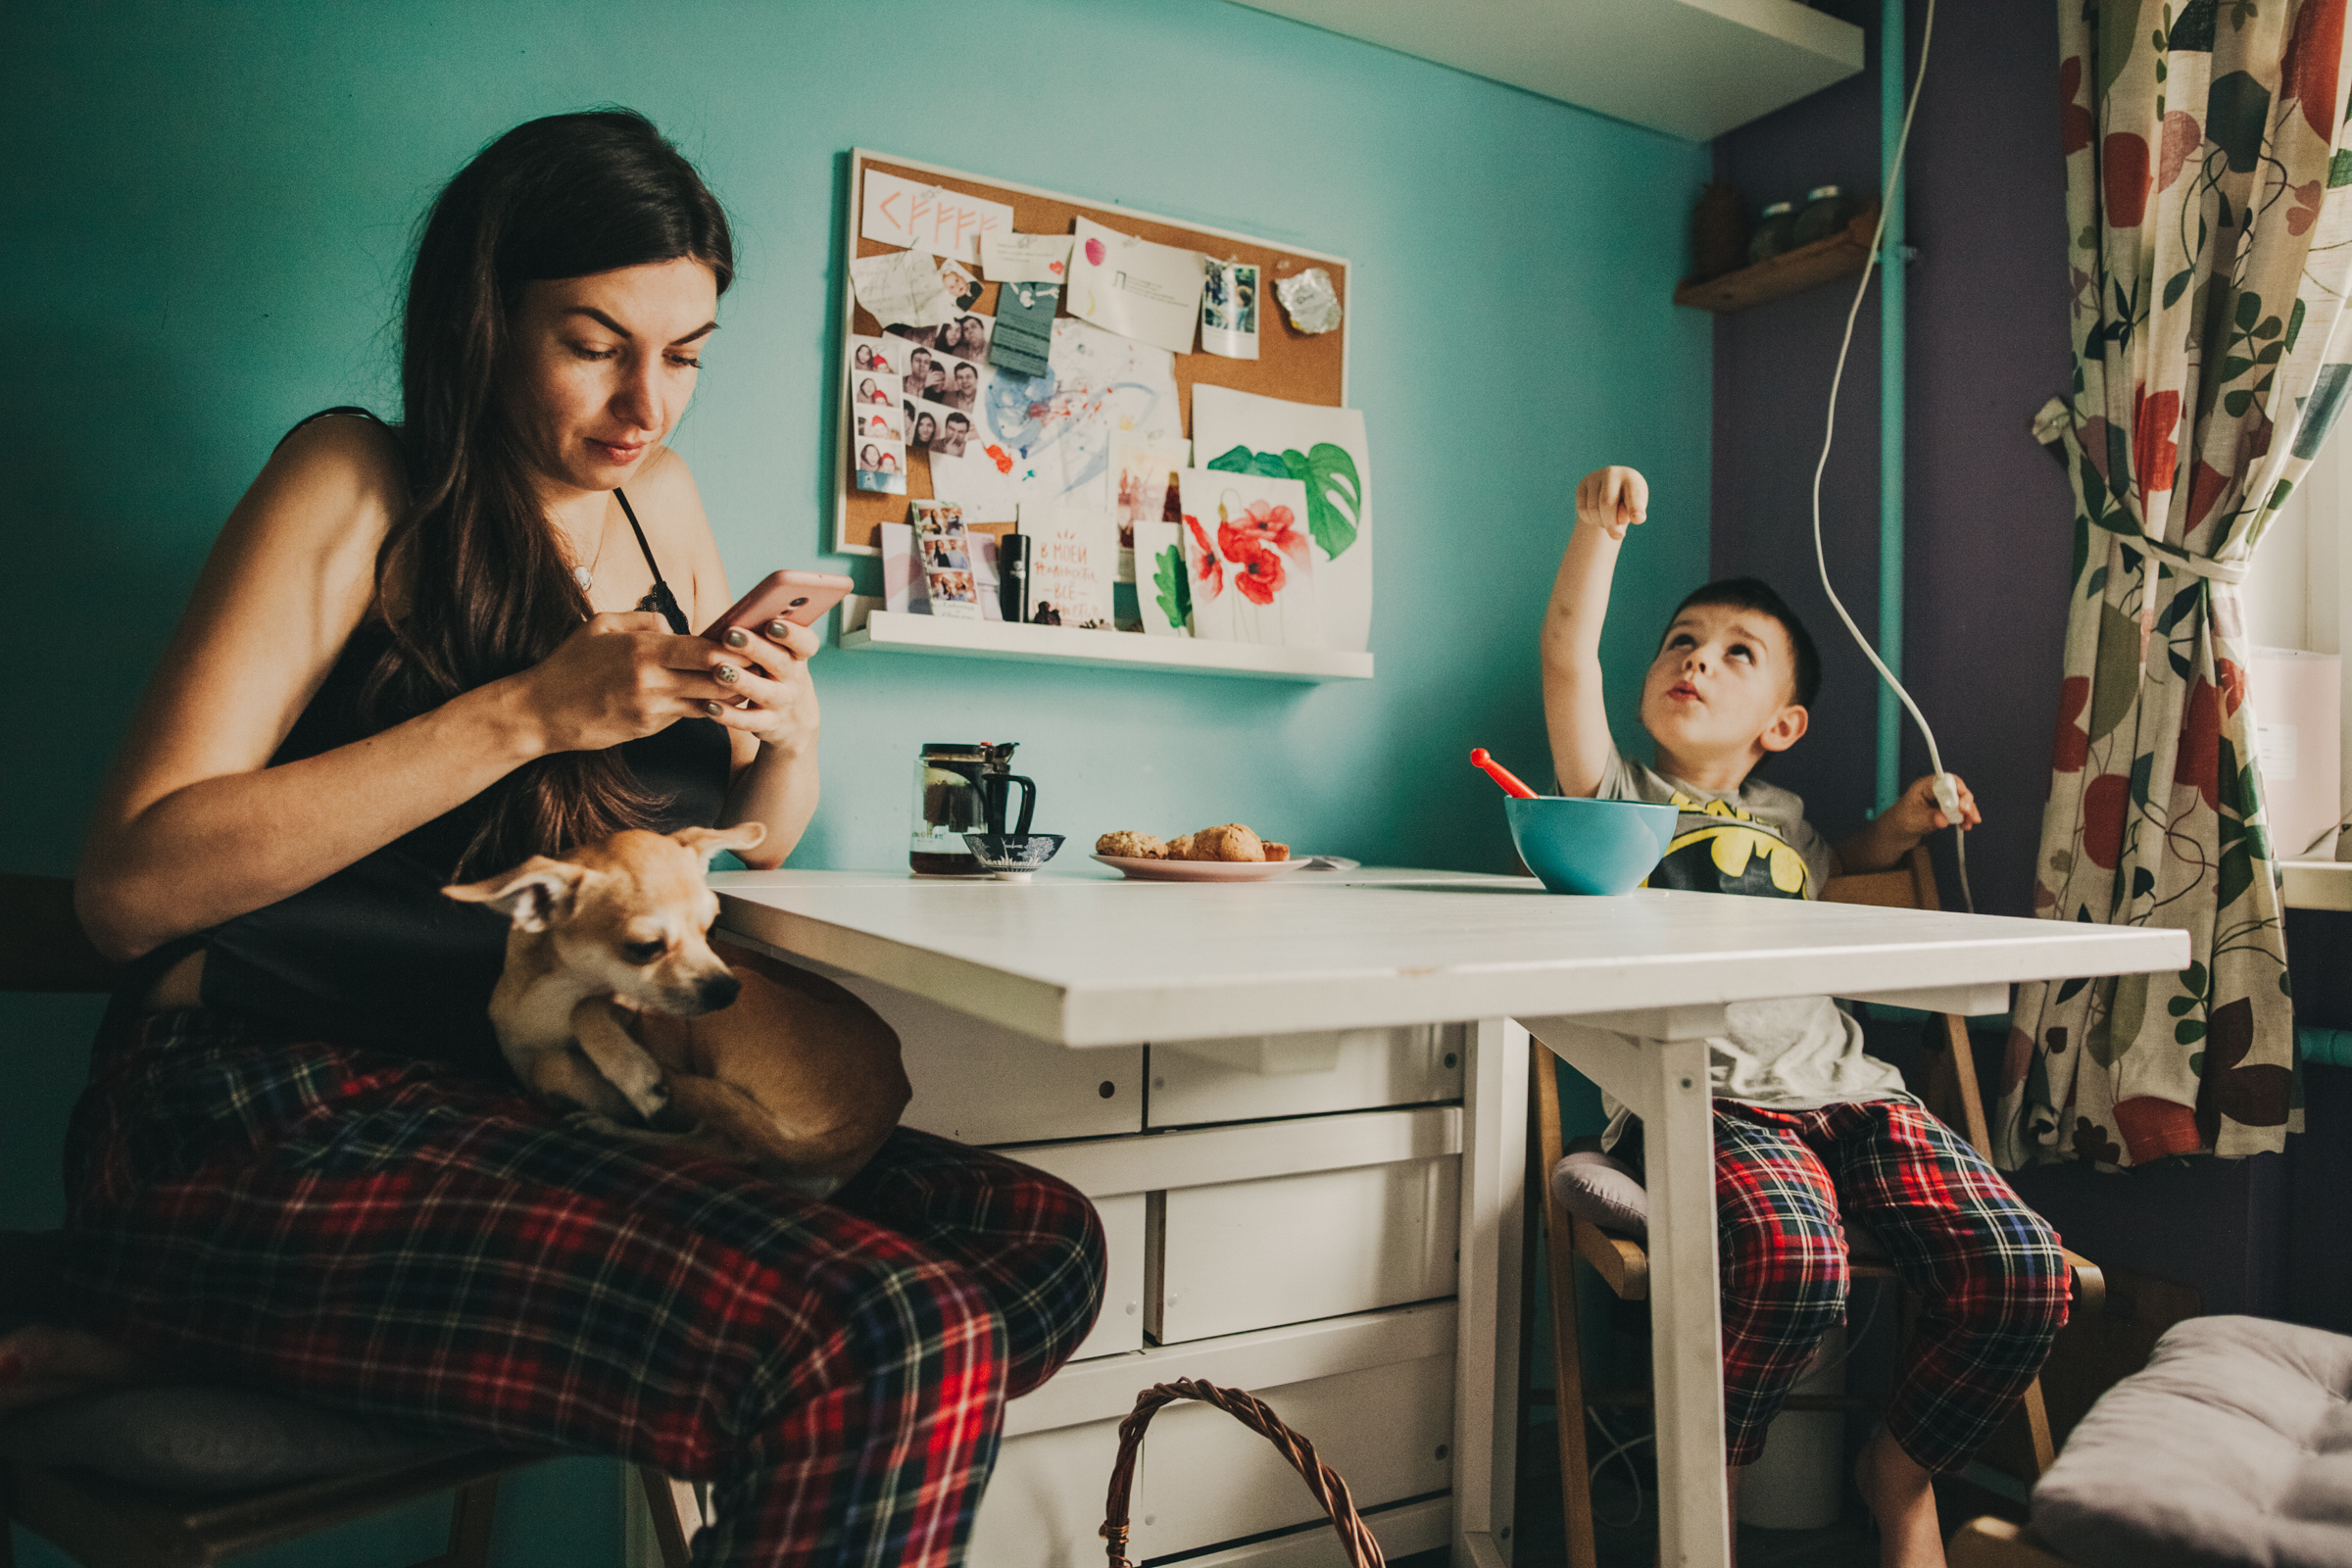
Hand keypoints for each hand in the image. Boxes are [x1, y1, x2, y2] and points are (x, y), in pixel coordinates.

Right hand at [512, 611, 782, 754]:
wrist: (540, 712)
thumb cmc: (570, 663)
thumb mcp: (601, 625)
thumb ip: (644, 621)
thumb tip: (676, 627)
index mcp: (643, 650)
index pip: (705, 649)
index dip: (735, 647)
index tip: (754, 640)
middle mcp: (652, 681)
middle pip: (716, 679)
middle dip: (743, 671)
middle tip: (765, 664)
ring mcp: (652, 709)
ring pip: (708, 701)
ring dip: (729, 694)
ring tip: (750, 682)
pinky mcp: (648, 728)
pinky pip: (687, 715)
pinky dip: (704, 707)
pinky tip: (718, 699)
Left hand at [710, 616, 821, 751]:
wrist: (794, 722)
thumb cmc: (777, 675)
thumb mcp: (780, 657)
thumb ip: (763, 638)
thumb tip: (731, 617)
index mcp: (797, 656)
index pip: (806, 643)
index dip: (792, 634)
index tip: (772, 623)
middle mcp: (794, 679)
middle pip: (780, 662)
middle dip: (756, 647)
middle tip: (731, 635)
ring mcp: (783, 703)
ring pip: (765, 692)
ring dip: (742, 681)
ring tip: (719, 670)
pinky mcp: (769, 725)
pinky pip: (750, 721)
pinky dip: (730, 715)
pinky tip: (709, 705)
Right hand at [1575, 466, 1648, 540]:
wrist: (1612, 489)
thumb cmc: (1628, 503)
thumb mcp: (1634, 509)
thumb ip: (1631, 514)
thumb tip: (1622, 518)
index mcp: (1632, 479)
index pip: (1633, 495)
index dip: (1635, 508)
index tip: (1638, 519)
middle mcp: (1612, 473)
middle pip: (1607, 503)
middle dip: (1611, 524)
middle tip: (1617, 537)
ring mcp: (1595, 477)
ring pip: (1592, 508)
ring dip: (1600, 522)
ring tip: (1608, 522)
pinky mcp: (1582, 484)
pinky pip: (1582, 509)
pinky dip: (1589, 519)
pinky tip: (1597, 518)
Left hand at [1883, 772, 1981, 839]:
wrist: (1896, 833)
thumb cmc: (1900, 821)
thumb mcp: (1914, 820)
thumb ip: (1929, 818)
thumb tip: (1943, 819)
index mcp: (1925, 786)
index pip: (1945, 781)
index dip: (1956, 790)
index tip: (1961, 803)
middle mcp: (1935, 791)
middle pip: (1957, 790)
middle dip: (1966, 801)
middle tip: (1968, 813)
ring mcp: (1941, 801)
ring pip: (1961, 801)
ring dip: (1968, 811)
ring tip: (1970, 823)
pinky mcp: (1944, 811)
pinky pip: (1959, 811)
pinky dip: (1964, 818)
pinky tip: (1966, 826)